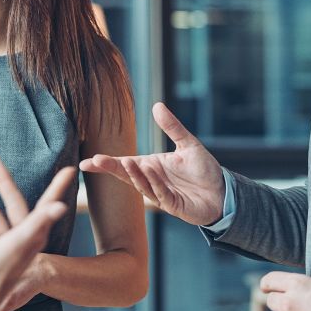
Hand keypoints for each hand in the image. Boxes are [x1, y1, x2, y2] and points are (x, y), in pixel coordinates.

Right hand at [0, 157, 72, 310]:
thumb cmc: (1, 269)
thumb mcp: (21, 242)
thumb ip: (39, 221)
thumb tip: (61, 205)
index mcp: (33, 231)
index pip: (48, 202)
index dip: (58, 186)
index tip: (71, 169)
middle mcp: (22, 236)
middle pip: (13, 201)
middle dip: (2, 180)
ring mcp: (5, 245)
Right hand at [79, 101, 224, 224]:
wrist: (223, 192)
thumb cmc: (204, 170)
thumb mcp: (188, 144)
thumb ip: (172, 127)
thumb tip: (157, 105)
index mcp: (151, 166)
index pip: (123, 164)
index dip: (105, 164)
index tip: (86, 162)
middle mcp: (151, 180)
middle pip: (126, 175)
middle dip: (112, 169)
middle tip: (96, 161)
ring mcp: (159, 194)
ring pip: (141, 185)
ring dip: (134, 174)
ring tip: (127, 161)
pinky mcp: (172, 205)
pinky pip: (160, 194)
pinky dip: (154, 182)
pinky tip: (149, 170)